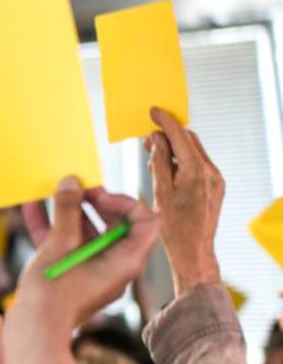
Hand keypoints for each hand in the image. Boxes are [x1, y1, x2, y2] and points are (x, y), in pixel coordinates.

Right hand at [4, 178, 159, 363]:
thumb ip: (66, 211)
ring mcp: (92, 272)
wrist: (32, 335)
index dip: (124, 202)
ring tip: (49, 193)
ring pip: (86, 234)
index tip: (97, 198)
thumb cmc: (52, 296)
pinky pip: (67, 247)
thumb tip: (71, 182)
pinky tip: (31, 210)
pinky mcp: (71, 277)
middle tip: (74, 190)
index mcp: (125, 262)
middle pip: (114, 225)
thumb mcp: (58, 246)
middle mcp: (114, 267)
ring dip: (67, 213)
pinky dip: (52, 229)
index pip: (145, 221)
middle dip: (92, 203)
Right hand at [147, 107, 224, 297]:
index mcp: (195, 172)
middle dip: (168, 135)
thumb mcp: (159, 192)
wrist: (193, 251)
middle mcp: (210, 172)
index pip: (180, 136)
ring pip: (194, 153)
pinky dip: (182, 162)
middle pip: (189, 141)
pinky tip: (167, 171)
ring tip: (154, 157)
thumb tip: (156, 140)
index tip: (153, 112)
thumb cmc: (173, 229)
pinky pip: (198, 166)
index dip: (165, 121)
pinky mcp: (216, 187)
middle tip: (147, 138)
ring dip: (174, 149)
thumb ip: (158, 162)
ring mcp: (215, 180)